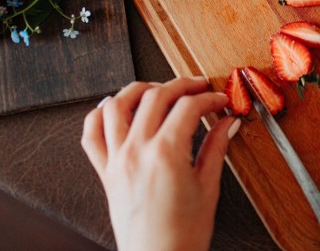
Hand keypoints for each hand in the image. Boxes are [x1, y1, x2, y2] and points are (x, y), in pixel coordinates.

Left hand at [81, 78, 238, 250]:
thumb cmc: (182, 236)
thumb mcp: (207, 188)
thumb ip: (216, 148)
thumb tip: (228, 124)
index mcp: (166, 155)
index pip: (188, 107)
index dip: (209, 98)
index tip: (219, 101)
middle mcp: (137, 152)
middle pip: (155, 97)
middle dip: (181, 85)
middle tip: (198, 87)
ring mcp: (117, 160)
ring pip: (117, 105)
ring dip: (138, 89)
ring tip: (157, 88)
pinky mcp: (105, 172)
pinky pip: (92, 134)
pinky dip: (100, 114)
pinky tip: (114, 106)